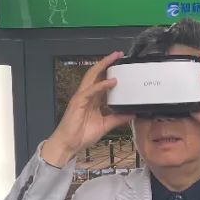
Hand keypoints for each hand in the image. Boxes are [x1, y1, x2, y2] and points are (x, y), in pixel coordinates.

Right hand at [42, 51, 134, 166]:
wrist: (69, 145)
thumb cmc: (81, 135)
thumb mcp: (105, 125)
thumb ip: (117, 119)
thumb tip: (130, 114)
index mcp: (92, 100)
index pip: (101, 81)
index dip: (110, 71)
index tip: (121, 64)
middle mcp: (87, 96)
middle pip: (96, 74)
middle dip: (106, 63)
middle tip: (118, 54)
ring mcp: (82, 97)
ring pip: (92, 77)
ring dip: (103, 66)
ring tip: (114, 58)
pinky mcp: (78, 102)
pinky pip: (91, 91)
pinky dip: (101, 85)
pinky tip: (112, 81)